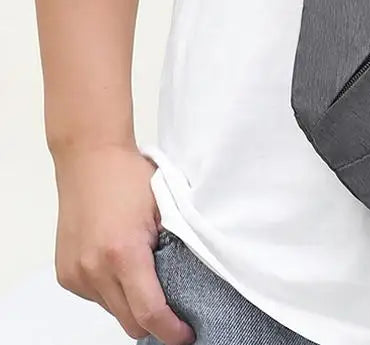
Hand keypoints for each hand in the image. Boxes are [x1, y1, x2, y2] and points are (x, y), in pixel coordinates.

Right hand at [52, 143, 194, 344]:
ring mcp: (76, 274)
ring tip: (145, 271)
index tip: (186, 336)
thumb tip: (189, 277)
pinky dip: (111, 290)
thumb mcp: (165, 207)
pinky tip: (121, 264)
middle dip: (153, 321)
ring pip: (111, 310)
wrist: (89, 158)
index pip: (149, 312)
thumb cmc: (129, 176)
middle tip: (174, 311)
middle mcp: (95, 270)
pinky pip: (95, 296)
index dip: (170, 331)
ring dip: (130, 303)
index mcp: (124, 254)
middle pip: (128, 321)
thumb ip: (174, 245)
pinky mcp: (65, 273)